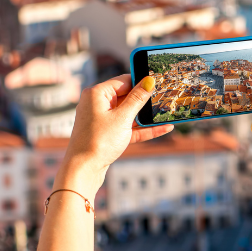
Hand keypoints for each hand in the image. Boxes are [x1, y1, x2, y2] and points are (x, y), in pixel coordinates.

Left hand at [57, 75, 173, 196]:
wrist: (84, 169)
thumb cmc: (98, 141)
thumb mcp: (123, 117)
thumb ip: (137, 98)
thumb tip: (148, 81)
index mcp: (97, 94)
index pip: (123, 80)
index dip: (141, 82)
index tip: (159, 83)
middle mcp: (97, 104)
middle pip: (127, 96)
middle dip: (145, 100)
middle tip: (166, 98)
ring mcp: (102, 120)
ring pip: (129, 113)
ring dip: (146, 116)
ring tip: (167, 114)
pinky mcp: (108, 134)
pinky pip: (128, 127)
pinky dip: (143, 128)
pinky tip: (163, 128)